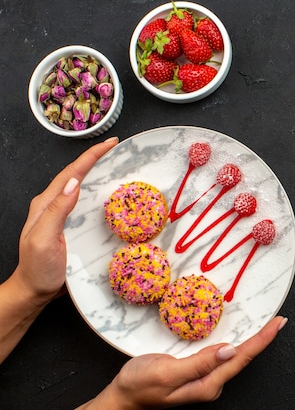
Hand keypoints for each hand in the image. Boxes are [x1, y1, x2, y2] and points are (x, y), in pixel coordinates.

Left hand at [13, 137, 117, 304]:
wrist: (35, 290)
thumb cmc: (38, 269)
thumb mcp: (44, 239)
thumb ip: (56, 211)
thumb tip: (73, 183)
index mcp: (46, 204)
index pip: (71, 173)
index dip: (90, 156)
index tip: (110, 144)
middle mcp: (54, 205)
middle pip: (77, 174)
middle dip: (96, 159)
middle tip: (117, 149)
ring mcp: (63, 215)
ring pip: (82, 186)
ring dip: (99, 173)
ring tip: (117, 164)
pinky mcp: (71, 225)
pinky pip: (87, 202)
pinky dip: (99, 191)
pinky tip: (110, 192)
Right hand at [78, 316, 287, 409]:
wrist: (122, 398)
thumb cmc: (138, 386)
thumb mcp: (166, 372)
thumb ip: (199, 362)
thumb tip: (230, 349)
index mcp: (206, 384)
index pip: (241, 358)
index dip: (261, 340)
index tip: (277, 324)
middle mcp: (210, 383)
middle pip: (242, 357)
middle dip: (261, 339)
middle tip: (278, 321)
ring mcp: (205, 379)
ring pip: (234, 356)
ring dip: (251, 340)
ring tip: (266, 326)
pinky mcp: (198, 372)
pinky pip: (222, 355)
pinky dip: (235, 342)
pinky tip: (239, 335)